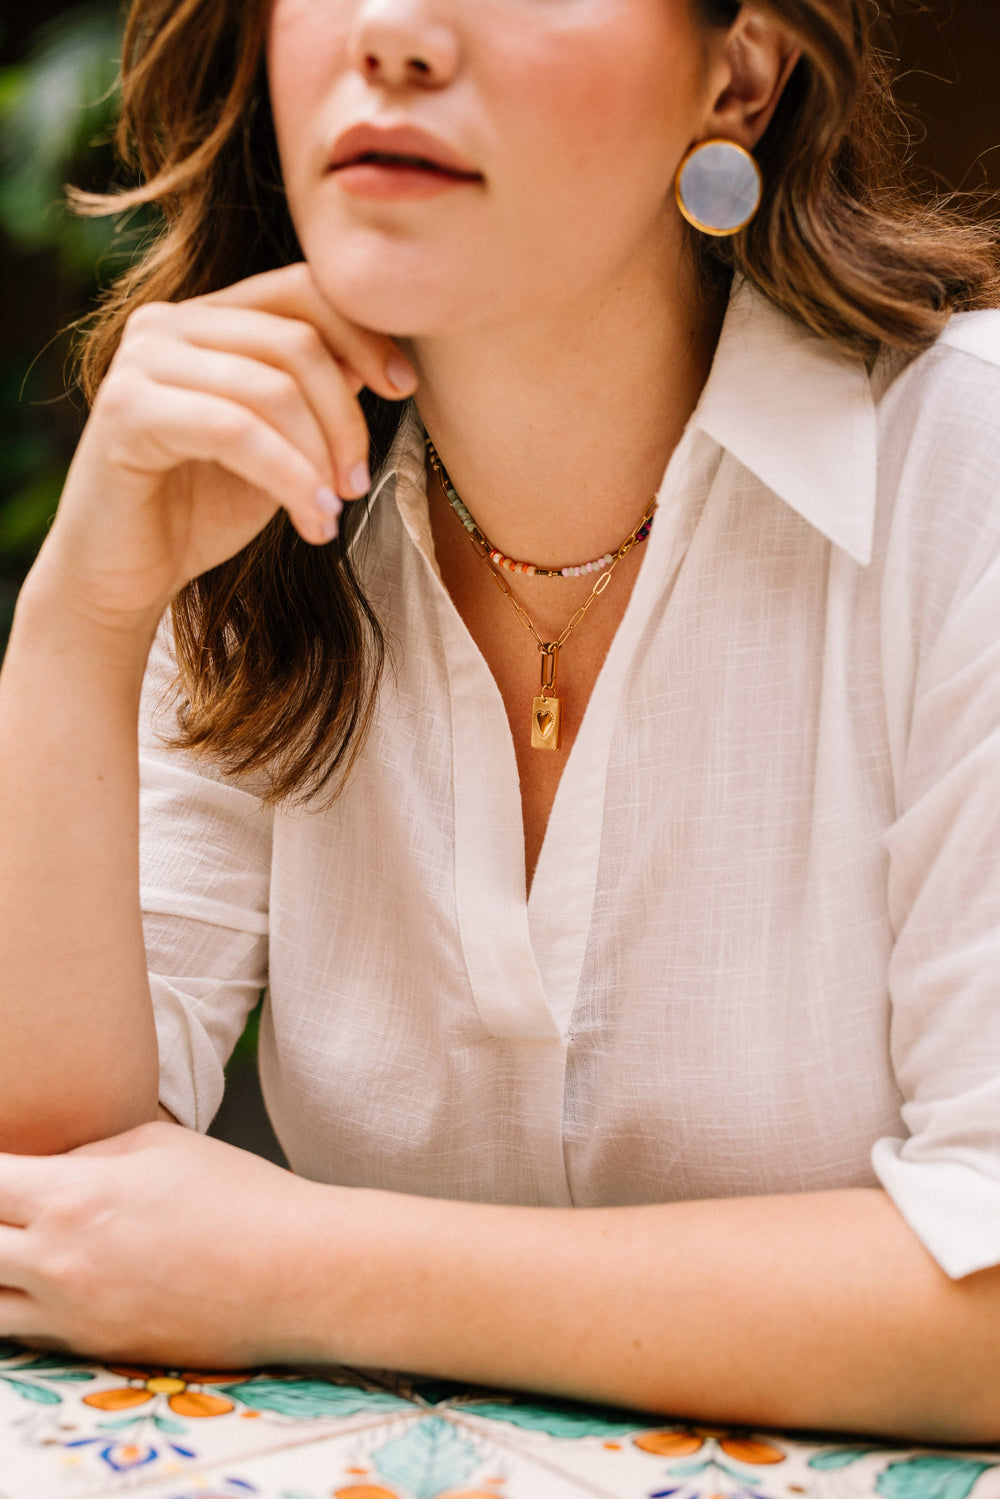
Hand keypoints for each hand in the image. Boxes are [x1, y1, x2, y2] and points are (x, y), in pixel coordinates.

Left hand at [0, 1122, 331, 1366]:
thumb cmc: (239, 1195)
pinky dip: (23, 1307)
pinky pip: (27, 1334)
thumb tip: (50, 1171)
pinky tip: (52, 1281)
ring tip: (27, 1247)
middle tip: (12, 1205)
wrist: (295, 1273)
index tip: (5, 1166)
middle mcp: (58, 1264)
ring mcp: (73, 1316)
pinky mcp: (95, 1350)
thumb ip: (85, 1155)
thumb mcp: (158, 1143)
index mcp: (72, 1198)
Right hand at [34, 262, 416, 629]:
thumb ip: (313, 396)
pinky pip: (234, 430)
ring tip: (331, 512)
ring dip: (318, 459)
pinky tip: (311, 521)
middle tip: (357, 484)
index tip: (405, 388)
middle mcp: (168, 324)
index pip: (301, 289)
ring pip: (271, 389)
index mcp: (206, 319)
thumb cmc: (199, 511)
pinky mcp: (126, 411)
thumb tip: (376, 361)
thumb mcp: (278, 446)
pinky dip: (288, 477)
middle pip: (295, 342)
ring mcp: (140, 361)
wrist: (124, 575)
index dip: (363, 334)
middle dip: (344, 418)